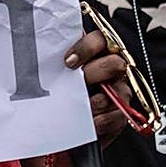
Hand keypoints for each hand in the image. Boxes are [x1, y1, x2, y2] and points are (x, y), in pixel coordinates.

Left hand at [65, 30, 132, 148]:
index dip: (86, 49)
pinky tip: (88, 121)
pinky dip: (102, 120)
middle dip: (93, 73)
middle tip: (78, 83)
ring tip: (79, 107)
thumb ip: (55, 63)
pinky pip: (118, 115)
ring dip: (96, 102)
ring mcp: (119, 90)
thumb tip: (44, 57)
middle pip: (114, 64)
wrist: (63, 126)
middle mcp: (111, 68)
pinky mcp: (121, 113)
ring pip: (118, 92)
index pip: (99, 40)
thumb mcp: (54, 75)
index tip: (67, 62)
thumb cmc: (57, 93)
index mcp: (94, 54)